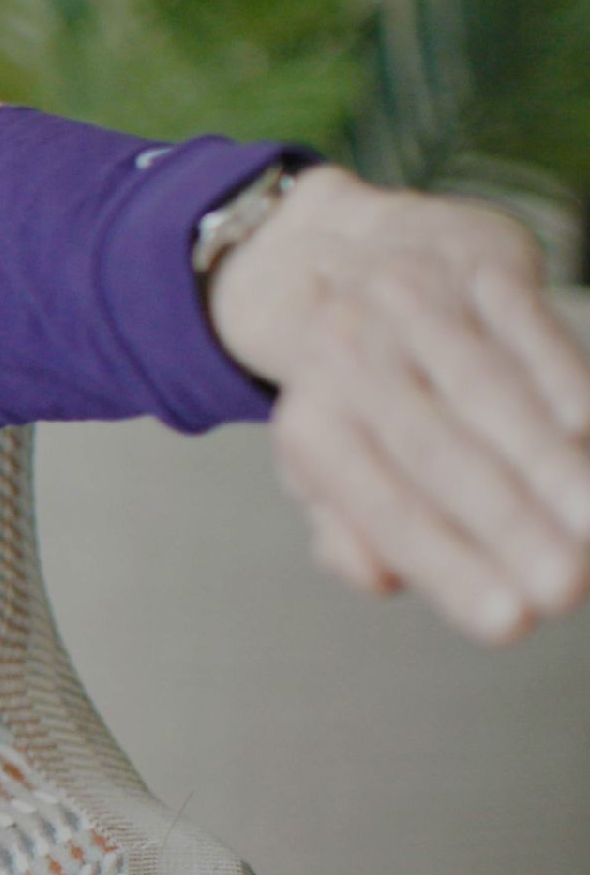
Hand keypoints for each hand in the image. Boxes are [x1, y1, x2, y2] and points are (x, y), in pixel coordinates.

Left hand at [208, 165, 589, 643]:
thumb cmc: (354, 389)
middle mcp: (349, 356)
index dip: (446, 564)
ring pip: (486, 389)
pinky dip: (560, 378)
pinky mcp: (479, 265)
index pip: (380, 503)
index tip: (511, 622)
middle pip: (435, 449)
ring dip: (546, 463)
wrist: (345, 252)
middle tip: (565, 589)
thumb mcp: (325, 464)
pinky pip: (525, 327)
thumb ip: (348, 529)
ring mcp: (414, 304)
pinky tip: (588, 431)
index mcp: (311, 420)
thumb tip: (379, 578)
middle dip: (505, 524)